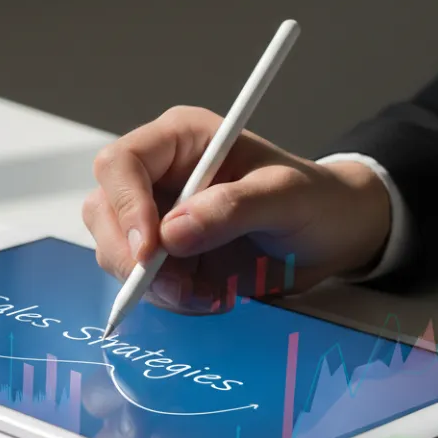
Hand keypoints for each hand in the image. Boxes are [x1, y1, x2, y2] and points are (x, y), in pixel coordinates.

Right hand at [82, 105, 391, 311]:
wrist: (333, 237)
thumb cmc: (316, 201)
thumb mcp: (287, 197)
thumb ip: (232, 208)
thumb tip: (172, 232)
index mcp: (181, 140)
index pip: (122, 163)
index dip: (126, 206)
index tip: (151, 249)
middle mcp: (158, 175)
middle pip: (104, 211)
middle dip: (132, 256)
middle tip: (177, 286)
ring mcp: (156, 216)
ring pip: (115, 251)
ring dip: (154, 284)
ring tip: (209, 294)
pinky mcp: (164, 255)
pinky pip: (140, 281)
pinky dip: (169, 298)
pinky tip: (210, 297)